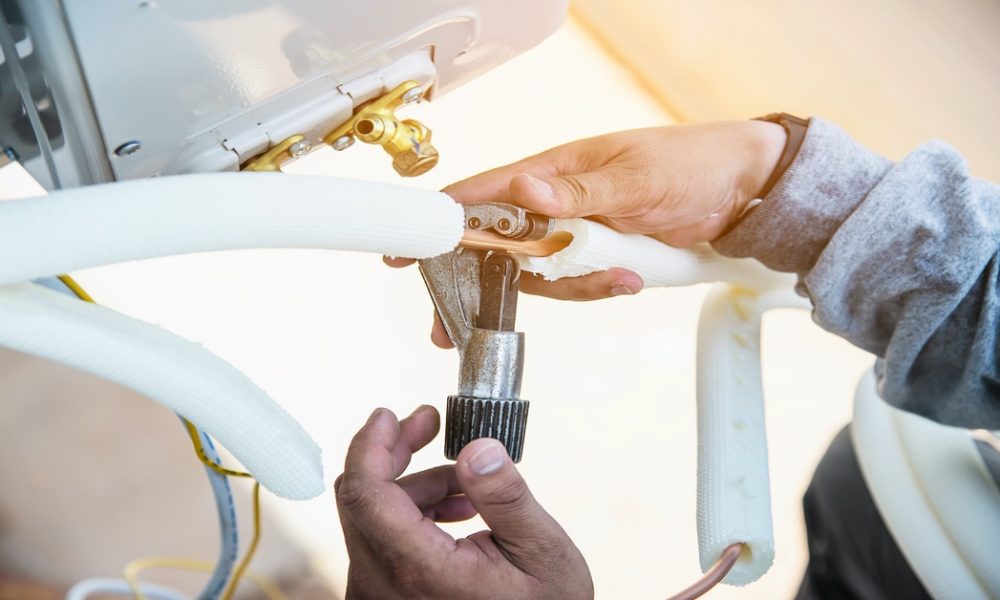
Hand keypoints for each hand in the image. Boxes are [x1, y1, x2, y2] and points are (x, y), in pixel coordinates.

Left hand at [335, 406, 592, 599]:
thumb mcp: (542, 552)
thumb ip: (505, 496)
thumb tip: (475, 448)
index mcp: (420, 569)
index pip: (365, 493)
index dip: (371, 444)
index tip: (389, 414)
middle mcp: (384, 586)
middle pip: (362, 497)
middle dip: (394, 452)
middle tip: (430, 424)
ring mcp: (378, 595)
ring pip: (370, 517)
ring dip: (411, 486)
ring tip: (465, 483)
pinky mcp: (384, 598)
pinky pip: (379, 543)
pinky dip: (410, 515)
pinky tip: (456, 512)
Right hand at [387, 120, 784, 346]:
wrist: (745, 190)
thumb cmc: (692, 163)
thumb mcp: (639, 177)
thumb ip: (581, 191)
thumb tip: (526, 194)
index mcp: (553, 171)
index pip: (481, 195)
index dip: (438, 221)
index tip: (403, 250)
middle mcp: (555, 202)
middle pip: (495, 247)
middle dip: (477, 284)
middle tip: (448, 324)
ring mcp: (576, 231)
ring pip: (539, 275)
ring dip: (567, 289)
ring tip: (619, 280)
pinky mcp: (599, 255)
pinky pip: (578, 284)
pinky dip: (598, 289)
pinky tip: (630, 282)